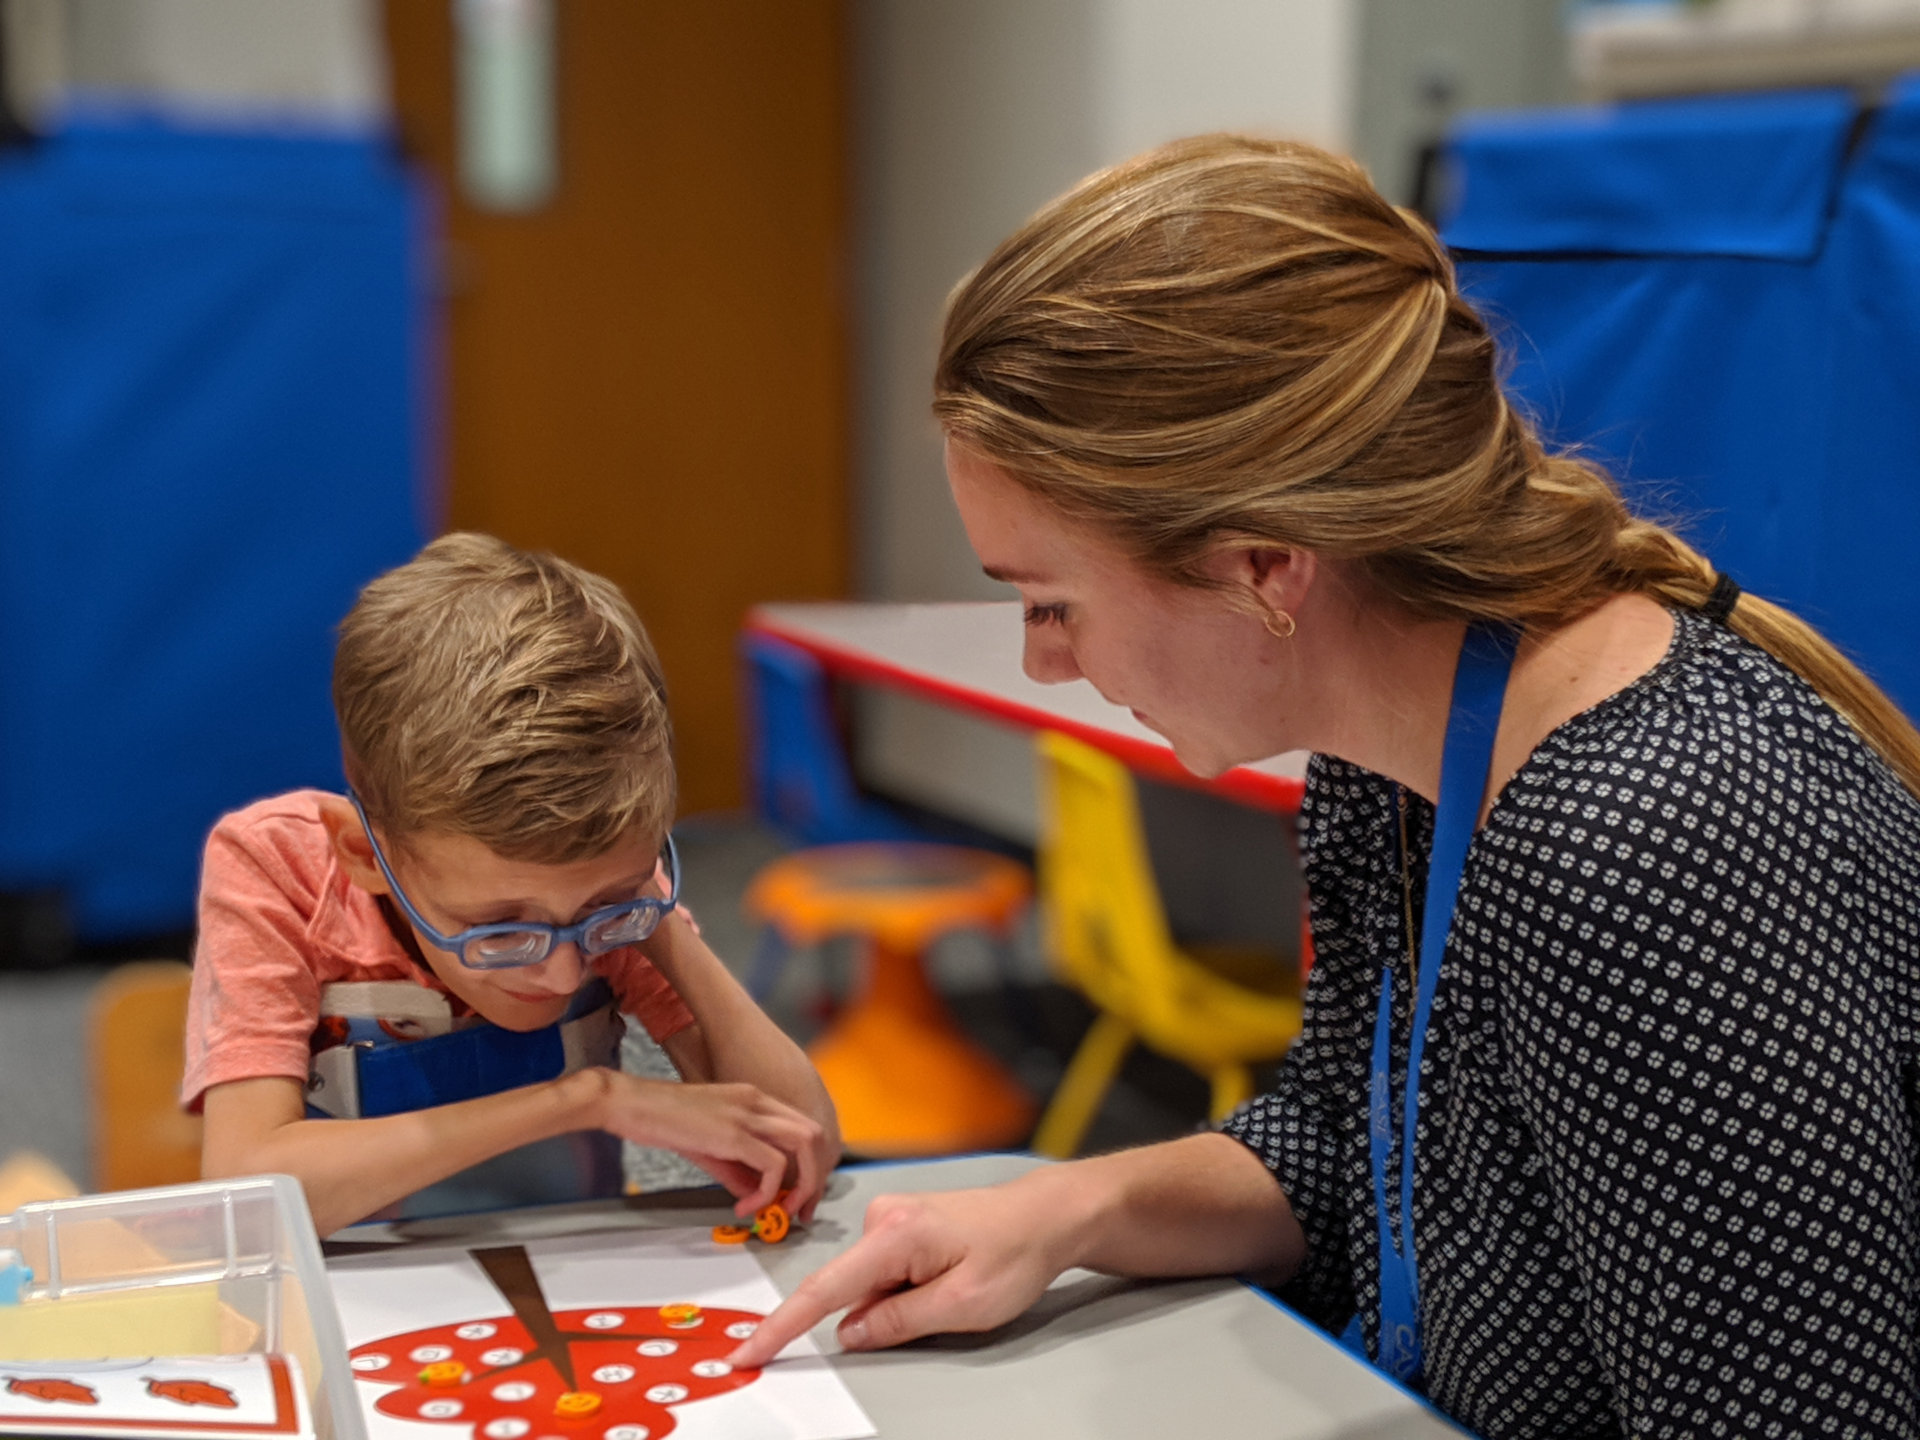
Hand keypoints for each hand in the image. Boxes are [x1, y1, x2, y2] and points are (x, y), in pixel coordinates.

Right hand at [590, 1071, 827, 1217]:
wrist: (631, 1103)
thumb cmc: (663, 1121)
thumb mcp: (710, 1146)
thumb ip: (738, 1168)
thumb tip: (758, 1194)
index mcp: (755, 1099)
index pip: (804, 1128)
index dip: (811, 1165)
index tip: (800, 1197)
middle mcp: (758, 1101)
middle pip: (815, 1135)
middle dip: (816, 1178)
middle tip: (798, 1210)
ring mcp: (748, 1114)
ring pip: (805, 1145)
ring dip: (802, 1185)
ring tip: (779, 1210)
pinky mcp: (734, 1133)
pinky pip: (774, 1166)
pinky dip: (768, 1192)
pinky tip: (745, 1206)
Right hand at [726, 1179, 1075, 1367]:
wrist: (1044, 1216)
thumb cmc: (1014, 1252)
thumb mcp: (961, 1305)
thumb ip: (897, 1321)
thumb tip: (848, 1333)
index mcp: (894, 1233)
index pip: (823, 1290)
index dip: (781, 1326)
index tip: (749, 1351)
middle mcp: (883, 1217)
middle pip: (852, 1291)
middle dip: (885, 1315)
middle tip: (944, 1303)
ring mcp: (890, 1217)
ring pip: (871, 1286)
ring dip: (903, 1301)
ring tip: (956, 1282)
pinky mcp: (900, 1225)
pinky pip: (885, 1273)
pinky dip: (907, 1289)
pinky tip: (947, 1276)